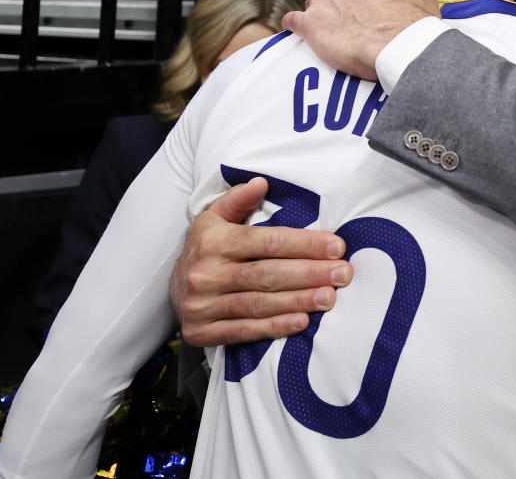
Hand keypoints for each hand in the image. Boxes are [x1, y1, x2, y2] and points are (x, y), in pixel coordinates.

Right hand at [171, 176, 353, 346]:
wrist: (173, 289)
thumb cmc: (206, 248)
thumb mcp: (215, 217)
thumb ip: (238, 200)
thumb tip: (261, 182)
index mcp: (214, 241)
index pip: (267, 241)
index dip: (304, 244)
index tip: (336, 247)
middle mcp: (206, 273)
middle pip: (266, 274)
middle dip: (309, 274)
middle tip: (342, 274)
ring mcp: (203, 305)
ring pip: (258, 303)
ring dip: (298, 301)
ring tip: (329, 297)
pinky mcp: (203, 332)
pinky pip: (244, 330)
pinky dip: (275, 327)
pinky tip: (302, 322)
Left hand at [283, 0, 438, 81]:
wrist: (400, 43)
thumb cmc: (412, 23)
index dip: (366, 1)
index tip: (371, 14)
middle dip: (343, 8)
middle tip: (355, 27)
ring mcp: (324, 4)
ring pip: (315, 5)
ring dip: (321, 16)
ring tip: (329, 33)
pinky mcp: (310, 26)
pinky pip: (294, 21)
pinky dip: (294, 25)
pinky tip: (296, 31)